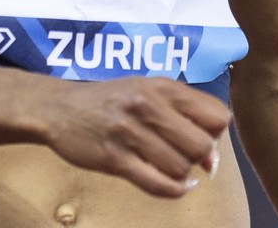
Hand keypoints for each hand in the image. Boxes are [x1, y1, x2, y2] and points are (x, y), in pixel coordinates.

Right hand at [39, 77, 228, 196]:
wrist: (59, 108)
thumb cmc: (112, 101)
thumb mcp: (148, 91)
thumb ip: (183, 114)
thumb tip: (212, 158)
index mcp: (163, 86)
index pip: (217, 115)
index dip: (215, 133)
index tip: (203, 139)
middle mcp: (149, 106)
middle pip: (201, 145)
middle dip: (200, 157)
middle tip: (186, 156)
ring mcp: (130, 133)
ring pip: (180, 167)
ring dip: (181, 173)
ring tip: (169, 165)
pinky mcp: (113, 159)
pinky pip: (157, 184)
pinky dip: (174, 191)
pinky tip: (175, 185)